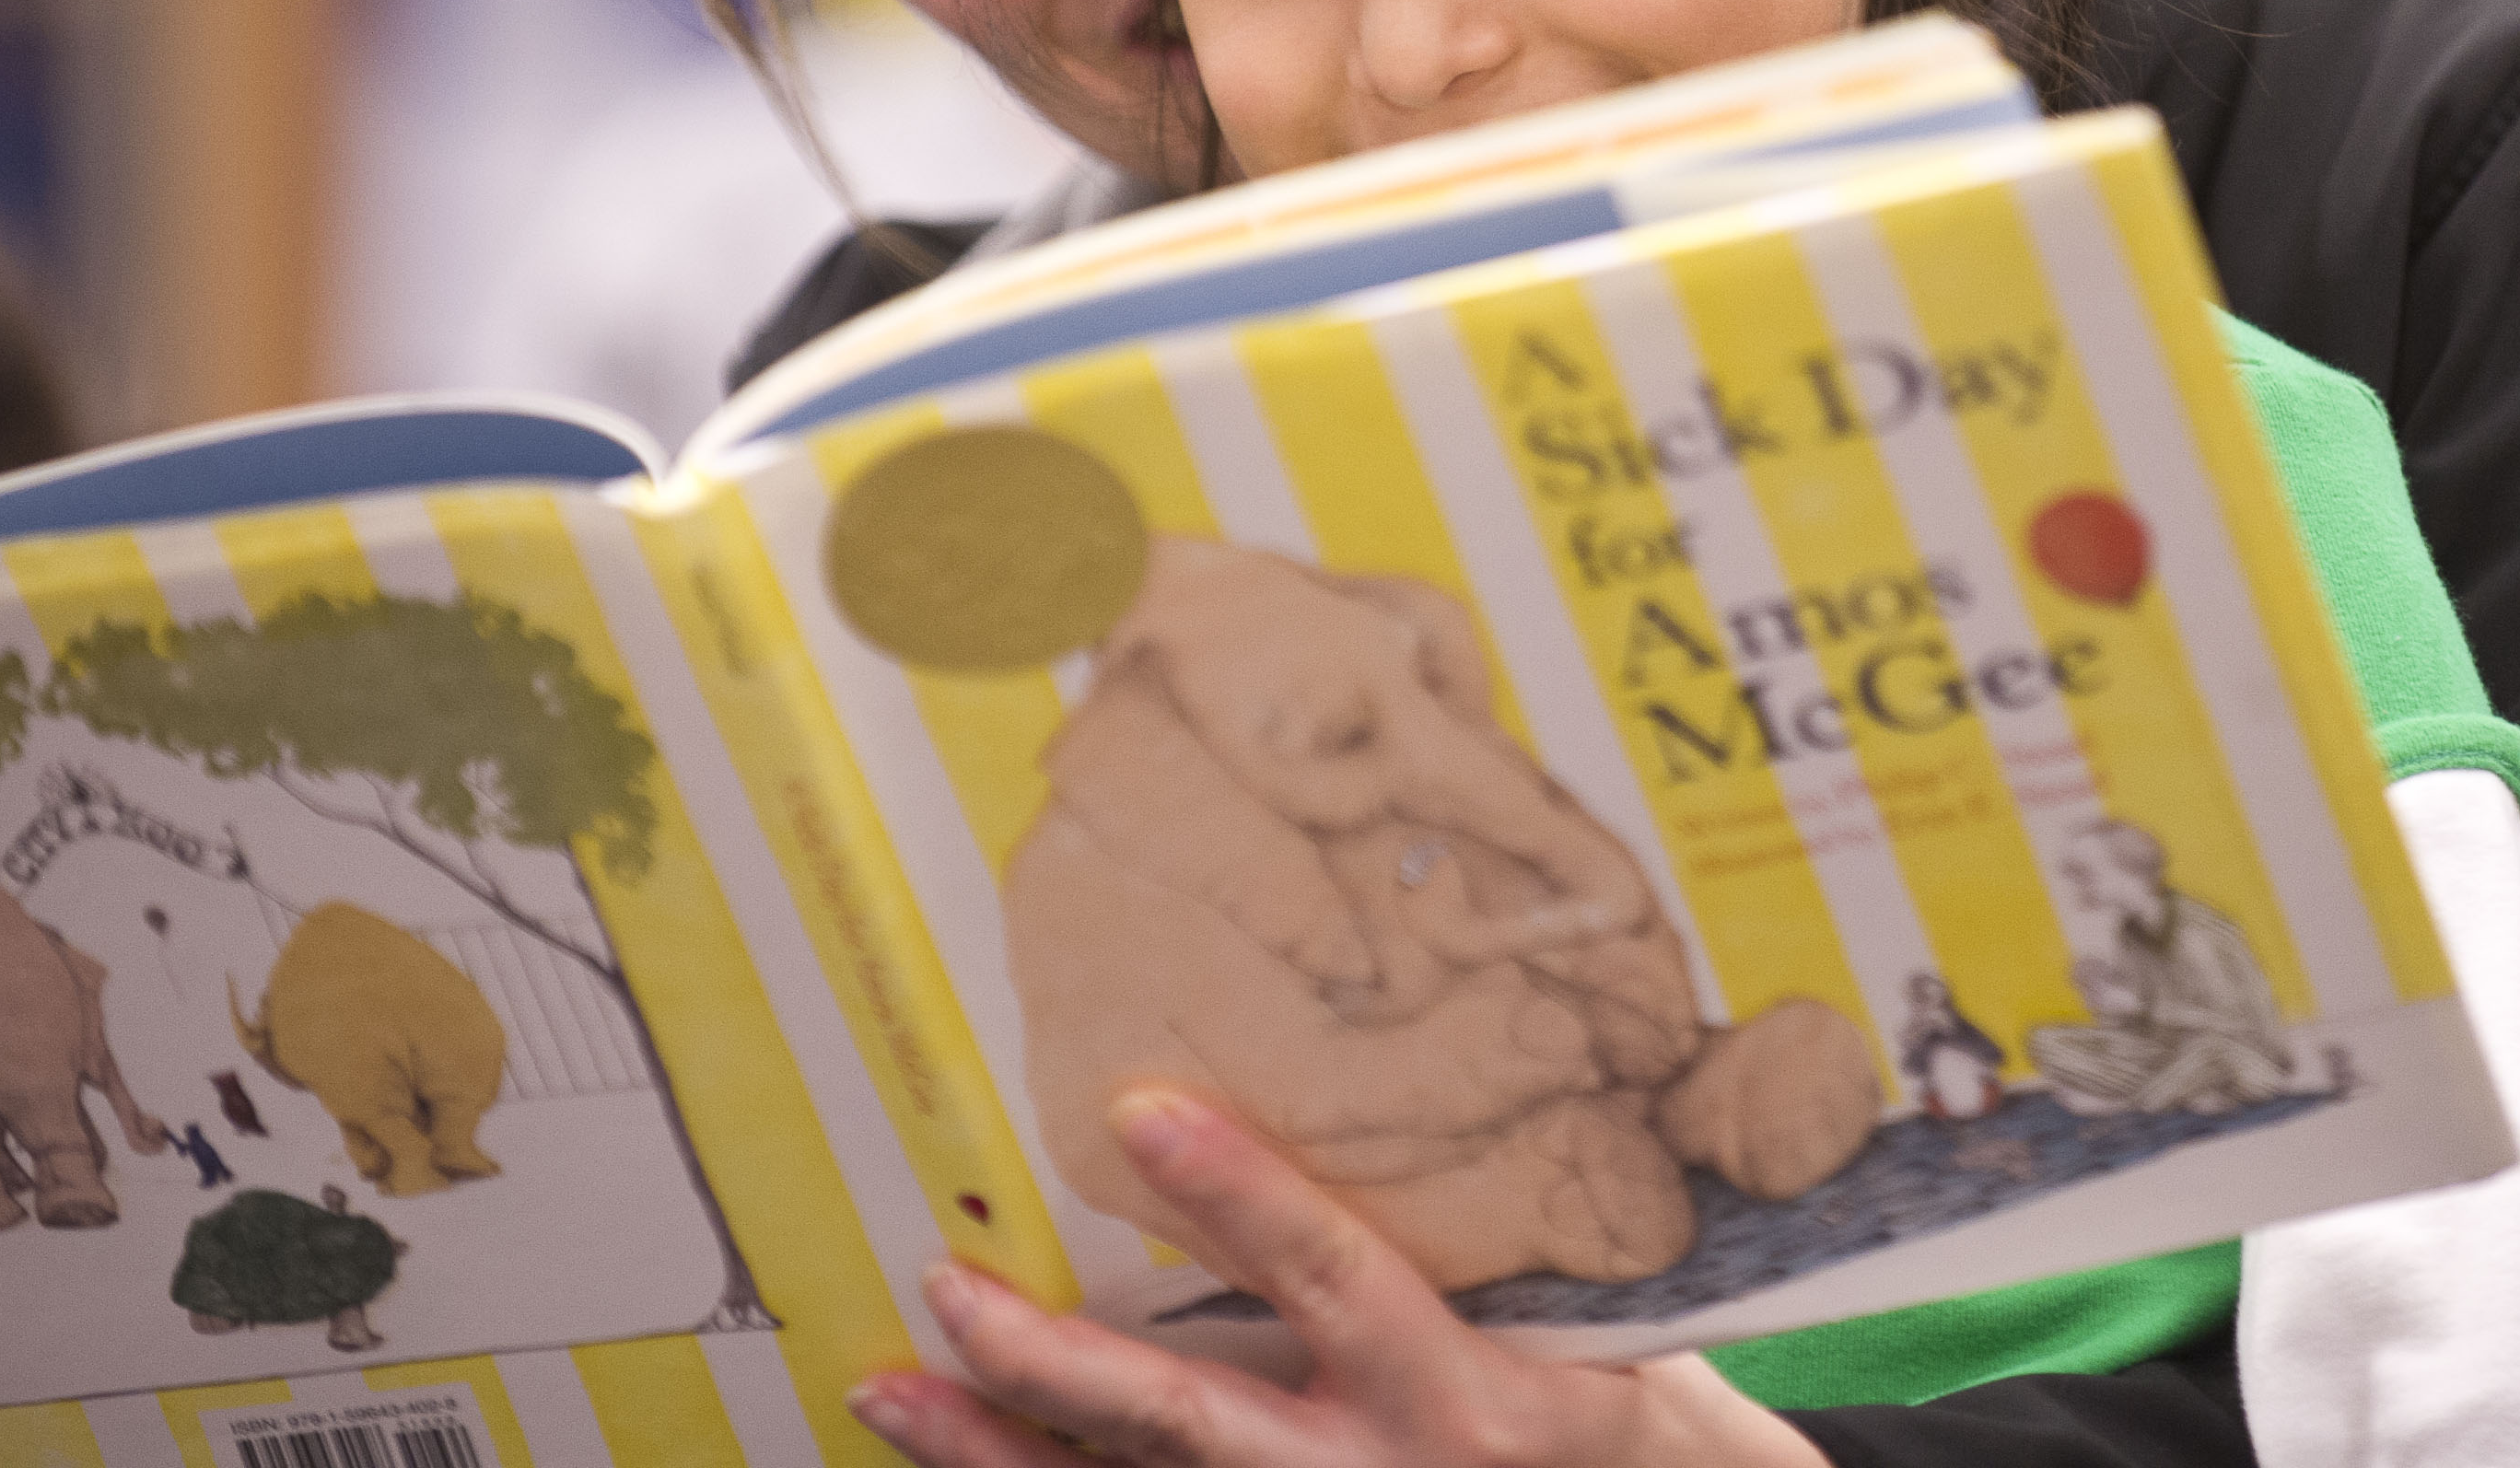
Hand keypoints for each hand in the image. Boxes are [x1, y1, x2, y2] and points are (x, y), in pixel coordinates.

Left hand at [849, 1087, 1826, 1467]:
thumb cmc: (1630, 1430)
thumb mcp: (1596, 1338)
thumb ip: (1501, 1246)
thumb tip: (1439, 1089)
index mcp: (1462, 1400)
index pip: (1333, 1276)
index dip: (1237, 1193)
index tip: (1138, 1108)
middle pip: (1182, 1421)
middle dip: (1050, 1367)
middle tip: (945, 1290)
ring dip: (995, 1457)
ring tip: (889, 1390)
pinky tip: (963, 1465)